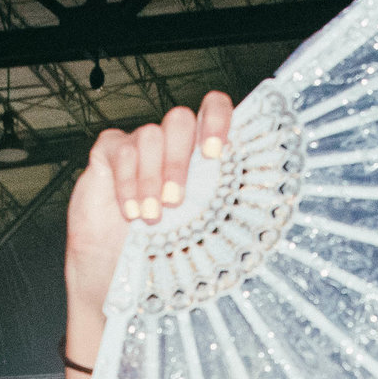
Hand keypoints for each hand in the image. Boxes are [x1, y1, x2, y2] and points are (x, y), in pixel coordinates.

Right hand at [65, 93, 231, 362]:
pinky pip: (119, 150)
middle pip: (180, 120)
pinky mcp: (109, 152)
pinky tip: (129, 211)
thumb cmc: (160, 252)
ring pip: (149, 135)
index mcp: (198, 153)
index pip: (213, 108)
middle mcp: (170, 142)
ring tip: (149, 217)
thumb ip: (221, 213)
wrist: (110, 270)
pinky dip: (126, 181)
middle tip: (175, 202)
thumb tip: (268, 219)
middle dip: (179, 160)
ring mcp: (139, 144)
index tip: (215, 153)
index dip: (218, 119)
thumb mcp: (198, 234)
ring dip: (151, 178)